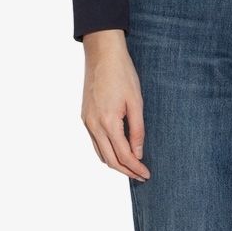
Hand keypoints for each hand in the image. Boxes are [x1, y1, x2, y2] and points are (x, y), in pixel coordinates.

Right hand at [81, 29, 150, 181]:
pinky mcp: (84, 116)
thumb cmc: (122, 74)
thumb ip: (137, 130)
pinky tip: (117, 150)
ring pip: (99, 153)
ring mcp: (86, 121)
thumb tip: (138, 153)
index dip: (135, 167)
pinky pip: (94, 142)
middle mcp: (93, 125)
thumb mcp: (136, 102)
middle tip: (141, 176)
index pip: (123, 155)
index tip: (147, 174)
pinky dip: (106, 151)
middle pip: (110, 159)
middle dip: (126, 171)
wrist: (102, 54)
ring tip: (131, 167)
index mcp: (108, 122)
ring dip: (115, 163)